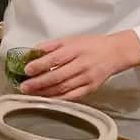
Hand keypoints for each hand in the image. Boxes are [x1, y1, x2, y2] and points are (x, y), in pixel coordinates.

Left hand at [20, 30, 139, 100]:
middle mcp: (82, 65)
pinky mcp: (91, 88)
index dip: (40, 65)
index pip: (55, 59)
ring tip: (31, 94)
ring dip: (45, 93)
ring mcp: (87, 78)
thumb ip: (51, 45)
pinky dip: (59, 99)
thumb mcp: (70, 39)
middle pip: (57, 76)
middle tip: (24, 87)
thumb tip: (32, 52)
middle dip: (39, 83)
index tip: (27, 70)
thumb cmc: (90, 45)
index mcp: (75, 50)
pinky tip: (47, 100)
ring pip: (63, 88)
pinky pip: (73, 96)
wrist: (115, 53)